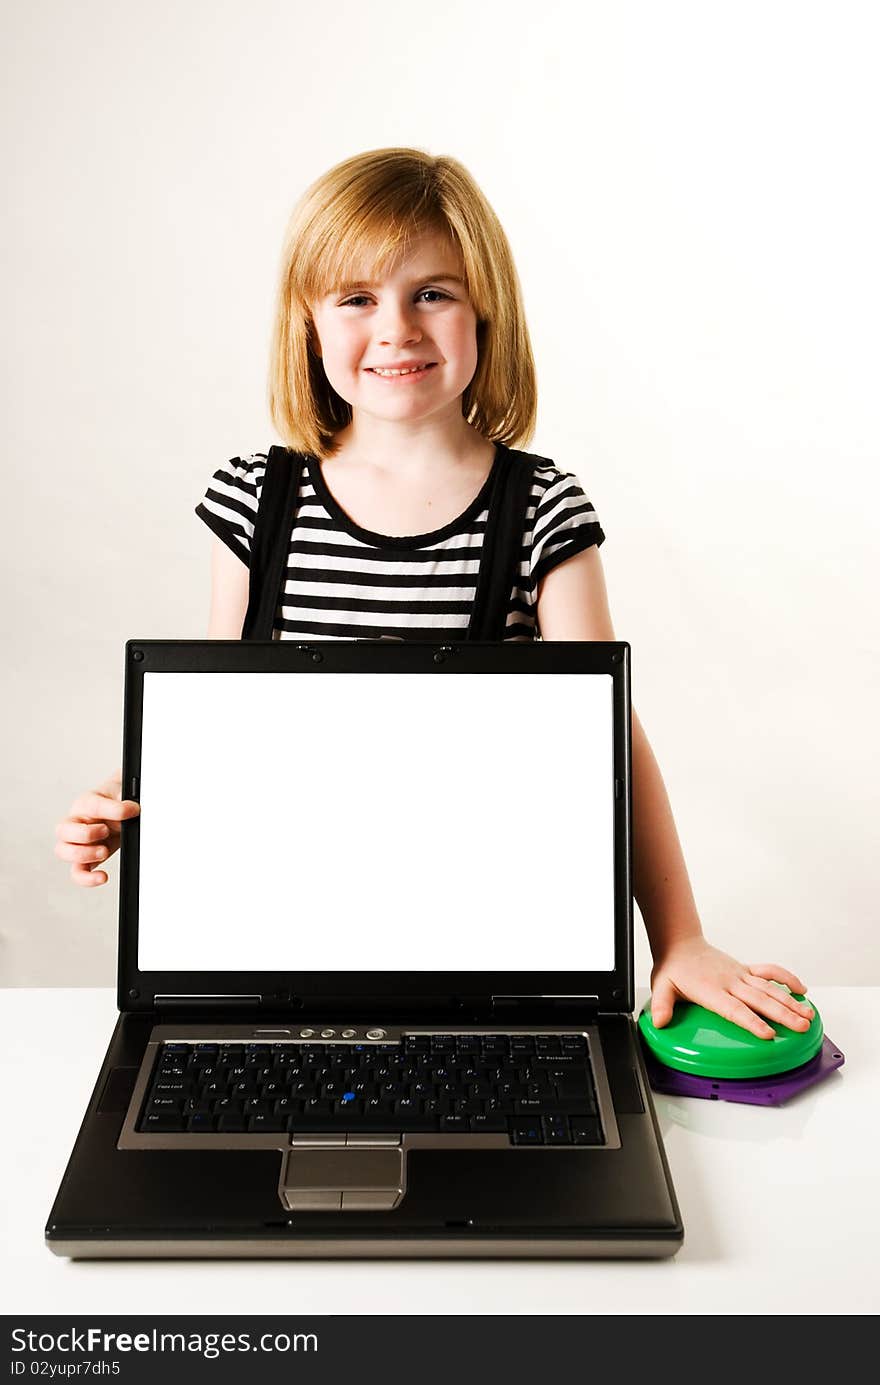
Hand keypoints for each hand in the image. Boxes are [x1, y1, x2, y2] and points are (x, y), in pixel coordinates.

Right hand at [54, 769, 140, 886]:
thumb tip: (131, 809)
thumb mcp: (122, 795)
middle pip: (63, 831)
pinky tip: (102, 877)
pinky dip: (86, 878)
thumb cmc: (115, 800)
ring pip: (63, 851)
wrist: (120, 809)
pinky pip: (77, 872)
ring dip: (82, 854)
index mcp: (86, 803)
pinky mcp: (85, 859)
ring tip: (104, 851)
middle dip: (85, 834)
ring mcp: (77, 842)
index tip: (132, 811)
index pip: (92, 806)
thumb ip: (124, 802)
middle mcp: (76, 823)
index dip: (112, 810)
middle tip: (106, 831)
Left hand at [649, 937, 813, 1039]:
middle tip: (801, 1027)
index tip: (768, 1034)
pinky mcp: (745, 969)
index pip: (735, 1009)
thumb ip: (662, 1004)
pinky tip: (802, 989)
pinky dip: (786, 978)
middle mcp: (730, 982)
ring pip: (770, 988)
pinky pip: (770, 972)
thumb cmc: (674, 967)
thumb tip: (659, 1021)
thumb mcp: (662, 986)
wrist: (681, 943)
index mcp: (711, 990)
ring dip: (790, 1001)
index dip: (752, 1022)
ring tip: (808, 1015)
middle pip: (760, 1000)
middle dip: (782, 1015)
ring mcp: (740, 974)